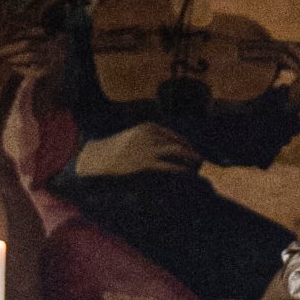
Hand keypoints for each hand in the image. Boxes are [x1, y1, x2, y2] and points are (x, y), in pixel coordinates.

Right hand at [73, 123, 201, 177]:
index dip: (185, 143)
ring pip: (177, 151)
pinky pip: (169, 165)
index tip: (192, 150)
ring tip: (197, 165)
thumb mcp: (134, 138)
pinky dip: (180, 169)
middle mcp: (151, 135)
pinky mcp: (146, 162)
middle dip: (190, 150)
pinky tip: (187, 173)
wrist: (100, 157)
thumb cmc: (116, 150)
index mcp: (148, 127)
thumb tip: (164, 148)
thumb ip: (148, 140)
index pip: (173, 135)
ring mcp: (149, 148)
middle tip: (199, 159)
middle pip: (178, 142)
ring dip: (190, 158)